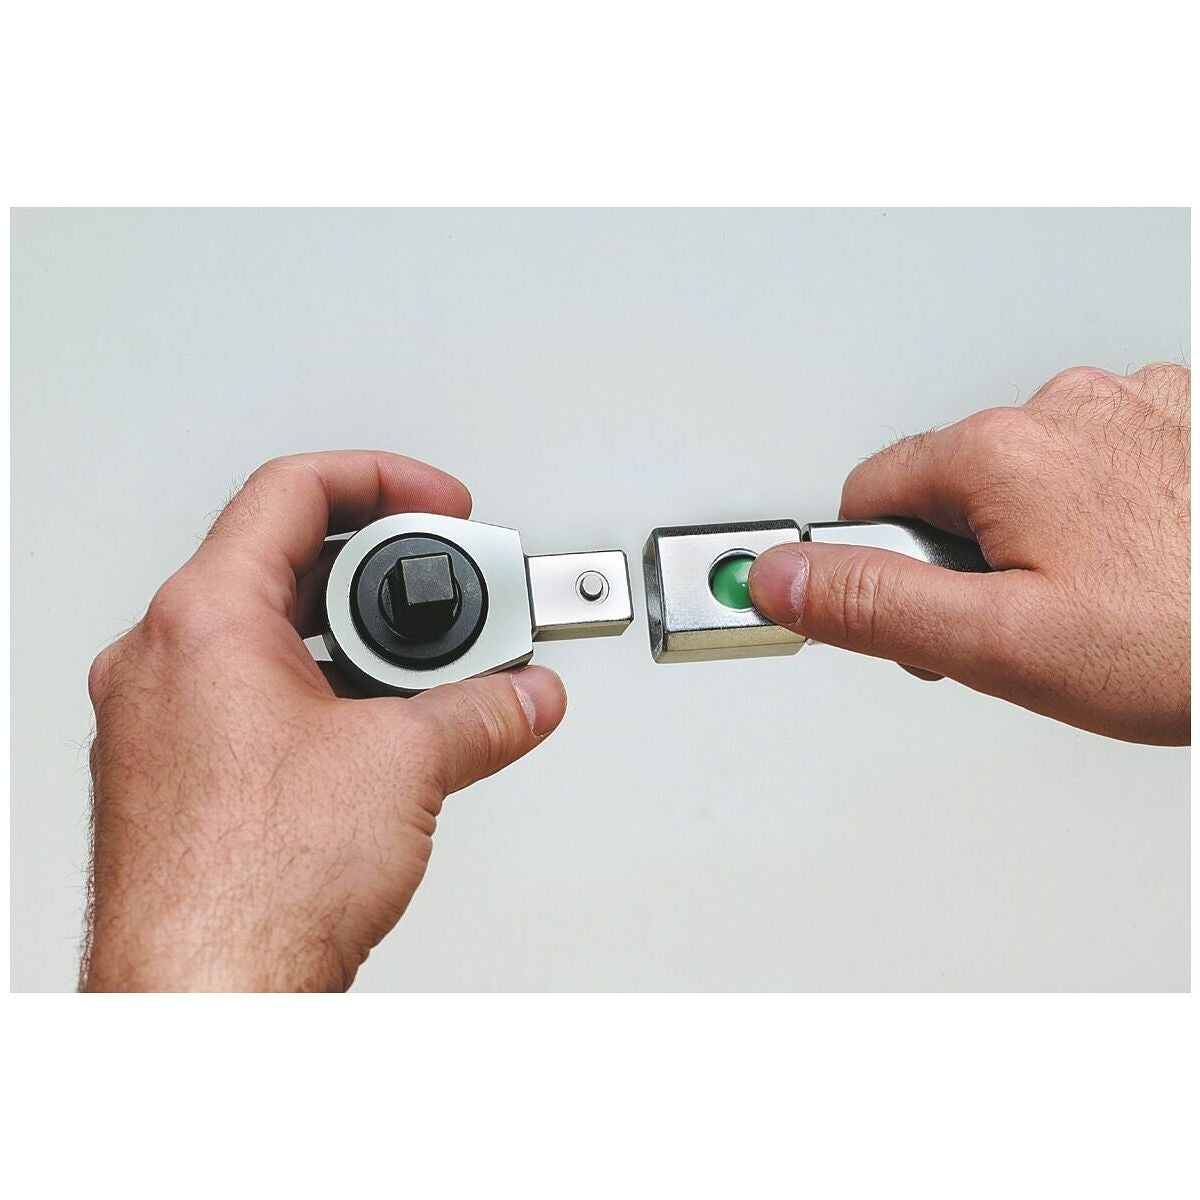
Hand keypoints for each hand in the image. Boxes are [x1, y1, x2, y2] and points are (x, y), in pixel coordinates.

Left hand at [82, 452, 566, 990]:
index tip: (438, 503)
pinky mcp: (175, 774)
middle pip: (284, 562)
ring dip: (356, 641)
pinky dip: (323, 694)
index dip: (382, 478)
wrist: (202, 997)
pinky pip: (253, 698)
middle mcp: (163, 660)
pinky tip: (378, 733)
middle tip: (451, 590)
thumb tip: (527, 694)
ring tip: (427, 672)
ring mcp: (160, 720)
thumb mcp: (403, 766)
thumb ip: (483, 712)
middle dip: (383, 572)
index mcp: (205, 621)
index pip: (291, 491)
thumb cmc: (250, 887)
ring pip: (271, 636)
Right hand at [749, 363, 1189, 744]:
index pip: (869, 492)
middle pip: (949, 485)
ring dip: (1035, 536)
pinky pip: (1097, 464)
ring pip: (1025, 478)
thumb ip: (874, 605)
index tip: (924, 615)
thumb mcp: (1002, 645)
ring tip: (1099, 601)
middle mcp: (1063, 407)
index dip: (883, 569)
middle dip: (965, 557)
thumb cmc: (1187, 639)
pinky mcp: (1181, 422)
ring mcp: (1132, 406)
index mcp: (999, 450)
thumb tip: (777, 577)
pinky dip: (1100, 512)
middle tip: (1029, 624)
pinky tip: (1141, 564)